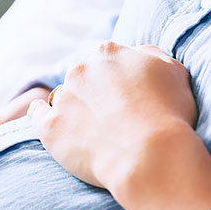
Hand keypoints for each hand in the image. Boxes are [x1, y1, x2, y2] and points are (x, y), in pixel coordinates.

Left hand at [28, 42, 210, 209]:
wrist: (148, 156)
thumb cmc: (169, 117)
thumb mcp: (174, 73)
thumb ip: (152, 57)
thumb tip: (138, 55)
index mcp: (109, 53)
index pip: (105, 60)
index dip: (114, 80)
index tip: (121, 98)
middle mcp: (81, 70)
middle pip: (82, 78)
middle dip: (92, 94)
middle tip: (108, 120)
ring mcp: (63, 98)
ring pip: (61, 98)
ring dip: (72, 110)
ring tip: (88, 132)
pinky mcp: (50, 127)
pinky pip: (37, 115)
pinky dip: (40, 116)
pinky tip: (48, 122)